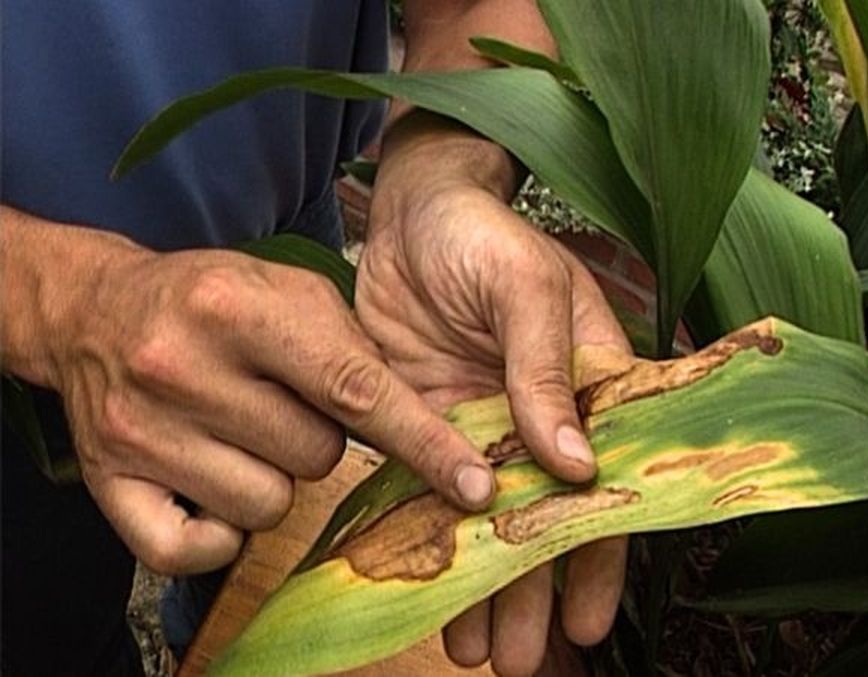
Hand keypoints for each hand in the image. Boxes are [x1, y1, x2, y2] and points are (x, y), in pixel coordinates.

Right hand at [10, 216, 496, 574]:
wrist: (93, 309)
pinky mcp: (108, 481)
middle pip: (317, 457)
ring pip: (269, 506)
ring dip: (273, 478)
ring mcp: (140, 429)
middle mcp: (181, 366)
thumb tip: (428, 430)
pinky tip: (211, 482)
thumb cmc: (214, 300)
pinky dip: (218, 532)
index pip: (356, 391)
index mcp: (239, 307)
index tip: (476, 485)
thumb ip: (357, 351)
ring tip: (242, 431)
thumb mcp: (290, 291)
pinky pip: (194, 550)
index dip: (425, 443)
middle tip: (282, 402)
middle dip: (319, 438)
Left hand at [358, 177, 630, 673]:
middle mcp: (542, 420)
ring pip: (491, 525)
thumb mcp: (528, 291)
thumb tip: (577, 466)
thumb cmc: (485, 236)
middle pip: (548, 523)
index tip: (587, 620)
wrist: (411, 210)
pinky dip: (433, 549)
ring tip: (478, 654)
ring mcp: (484, 430)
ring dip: (486, 589)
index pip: (608, 486)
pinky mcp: (429, 428)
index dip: (601, 555)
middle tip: (522, 661)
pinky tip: (430, 598)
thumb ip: (547, 373)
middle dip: (537, 594)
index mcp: (591, 388)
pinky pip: (433, 500)